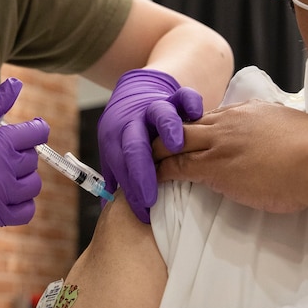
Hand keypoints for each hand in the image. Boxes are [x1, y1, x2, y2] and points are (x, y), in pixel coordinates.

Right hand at [0, 78, 49, 247]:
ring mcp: (0, 197)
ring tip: (0, 172)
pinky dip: (22, 202)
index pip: (37, 133)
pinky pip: (26, 211)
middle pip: (32, 158)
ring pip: (33, 184)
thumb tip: (16, 83)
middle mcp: (3, 171)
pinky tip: (6, 193)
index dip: (34, 129)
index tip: (27, 130)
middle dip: (20, 151)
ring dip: (22, 177)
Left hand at [98, 69, 203, 222]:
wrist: (137, 93)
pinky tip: (198, 115)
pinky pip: (184, 96)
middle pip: (133, 145)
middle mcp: (133, 122)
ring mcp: (154, 107)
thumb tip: (109, 207)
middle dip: (141, 172)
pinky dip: (191, 103)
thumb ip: (116, 175)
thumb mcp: (116, 151)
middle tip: (150, 198)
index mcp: (115, 138)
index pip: (120, 167)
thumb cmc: (129, 134)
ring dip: (166, 128)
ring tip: (176, 145)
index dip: (130, 192)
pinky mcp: (175, 97)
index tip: (143, 213)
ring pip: (159, 114)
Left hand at [155, 100, 307, 212]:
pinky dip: (157, 173)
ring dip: (153, 153)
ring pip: (172, 142)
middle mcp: (226, 122)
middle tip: (149, 146)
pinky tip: (147, 182)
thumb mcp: (292, 128)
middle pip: (183, 123)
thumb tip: (280, 138)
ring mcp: (217, 143)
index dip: (193, 129)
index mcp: (246, 111)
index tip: (183, 138)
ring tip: (139, 164)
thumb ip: (277, 131)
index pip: (209, 117)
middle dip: (163, 133)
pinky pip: (175, 167)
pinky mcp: (212, 167)